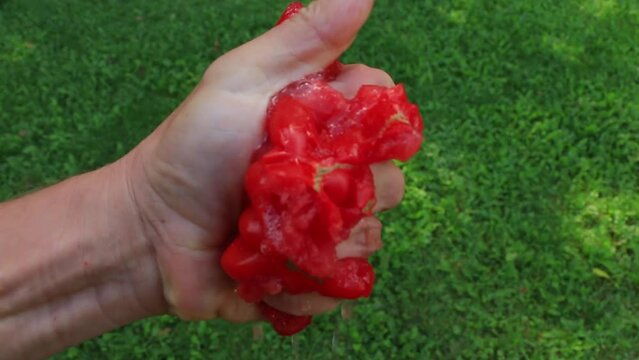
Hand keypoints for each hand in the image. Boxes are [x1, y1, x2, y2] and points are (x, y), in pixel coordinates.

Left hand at [124, 0, 403, 321]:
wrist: (150, 233)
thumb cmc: (192, 151)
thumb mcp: (239, 82)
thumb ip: (302, 42)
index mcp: (325, 128)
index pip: (386, 117)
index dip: (370, 124)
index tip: (328, 131)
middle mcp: (333, 177)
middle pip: (390, 181)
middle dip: (352, 190)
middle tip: (298, 188)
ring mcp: (325, 228)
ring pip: (371, 238)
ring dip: (329, 242)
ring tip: (278, 235)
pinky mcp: (312, 274)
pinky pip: (342, 286)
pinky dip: (311, 286)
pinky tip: (275, 274)